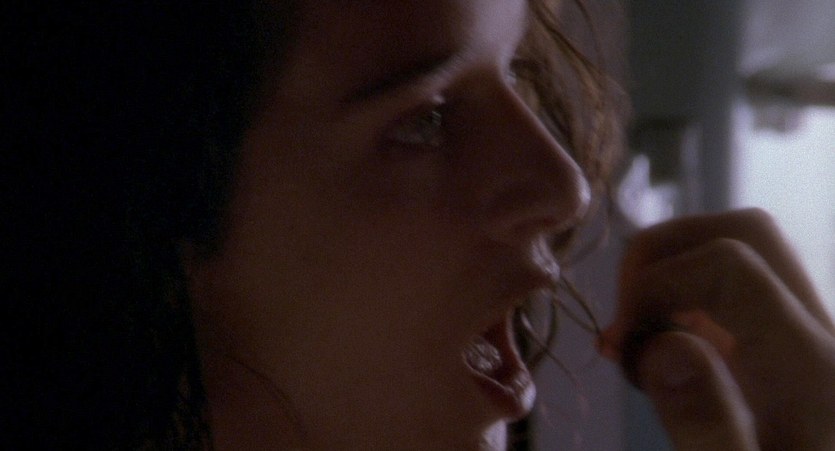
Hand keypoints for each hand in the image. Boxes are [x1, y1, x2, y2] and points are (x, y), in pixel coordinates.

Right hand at [598, 209, 834, 449]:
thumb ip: (710, 426)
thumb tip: (663, 345)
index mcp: (812, 369)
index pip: (729, 263)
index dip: (655, 285)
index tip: (618, 347)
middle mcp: (818, 338)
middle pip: (744, 232)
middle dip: (663, 256)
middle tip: (627, 324)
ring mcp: (804, 343)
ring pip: (737, 253)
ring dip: (669, 278)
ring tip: (638, 346)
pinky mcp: (784, 356)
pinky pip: (731, 293)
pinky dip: (681, 303)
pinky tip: (660, 359)